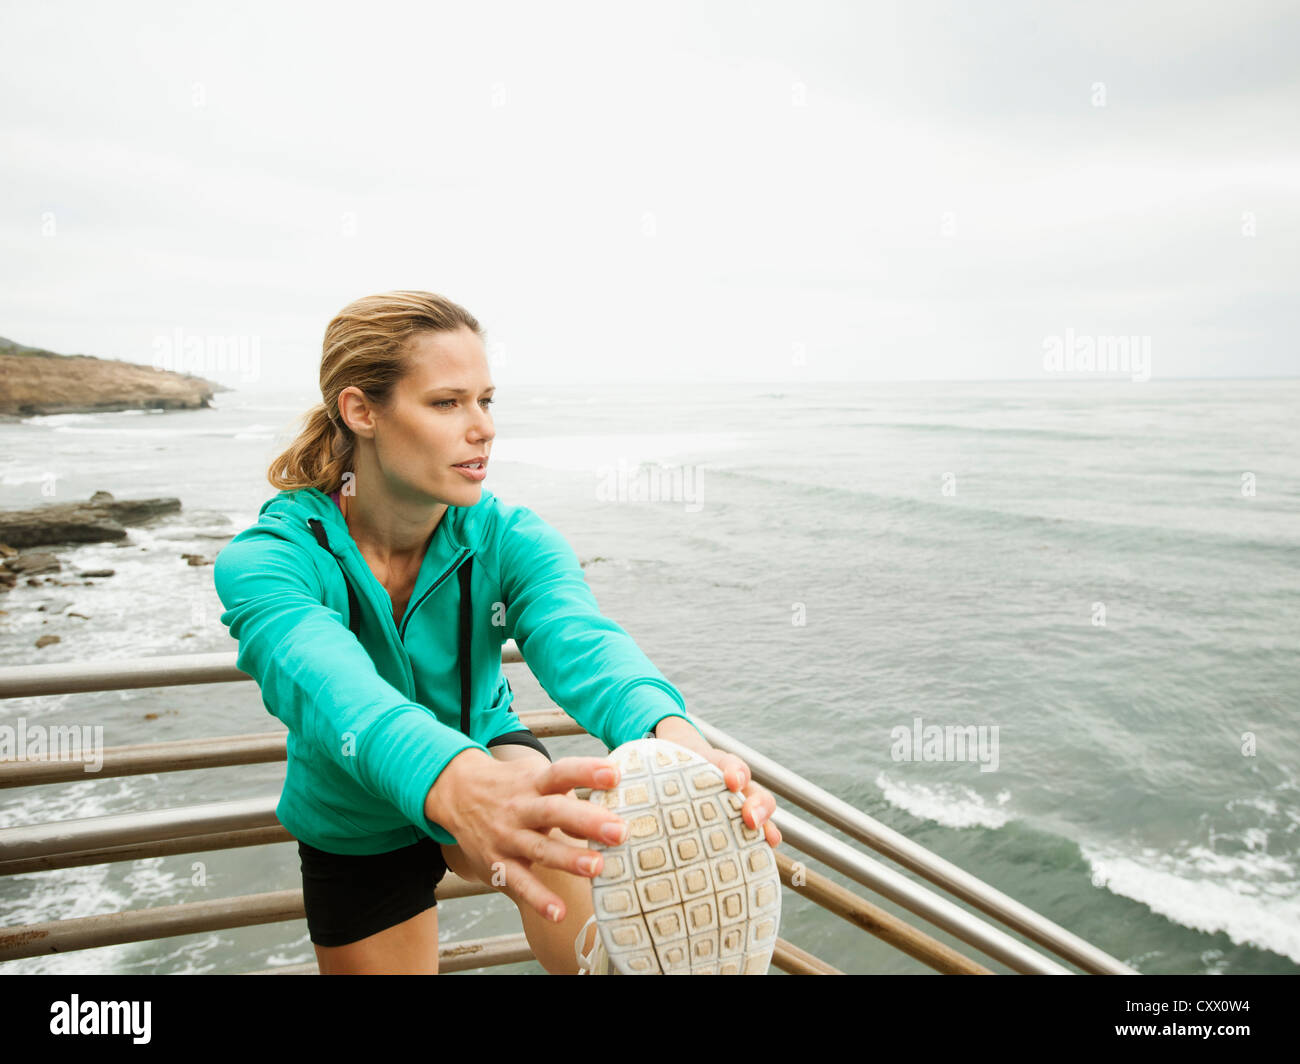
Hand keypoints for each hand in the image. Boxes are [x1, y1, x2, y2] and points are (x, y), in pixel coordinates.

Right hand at [424, 749, 627, 922]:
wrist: (457, 792)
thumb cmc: (513, 787)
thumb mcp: (536, 779)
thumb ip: (570, 797)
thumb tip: (610, 816)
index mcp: (534, 782)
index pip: (561, 772)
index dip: (587, 772)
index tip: (615, 775)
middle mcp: (521, 807)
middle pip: (554, 811)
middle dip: (588, 821)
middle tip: (620, 831)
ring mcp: (507, 836)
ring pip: (539, 848)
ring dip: (568, 859)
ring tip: (597, 867)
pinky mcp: (496, 863)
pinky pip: (519, 882)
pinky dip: (538, 899)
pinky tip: (559, 913)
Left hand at [653, 716, 780, 848]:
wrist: (676, 758)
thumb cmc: (666, 764)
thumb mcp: (657, 759)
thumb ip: (641, 768)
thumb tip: (605, 780)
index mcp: (712, 764)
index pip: (728, 764)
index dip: (732, 772)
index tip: (730, 781)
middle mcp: (731, 783)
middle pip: (753, 789)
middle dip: (757, 804)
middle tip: (750, 818)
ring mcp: (738, 801)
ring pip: (761, 808)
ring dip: (766, 824)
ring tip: (767, 840)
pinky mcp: (735, 820)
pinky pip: (756, 830)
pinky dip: (762, 842)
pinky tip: (761, 860)